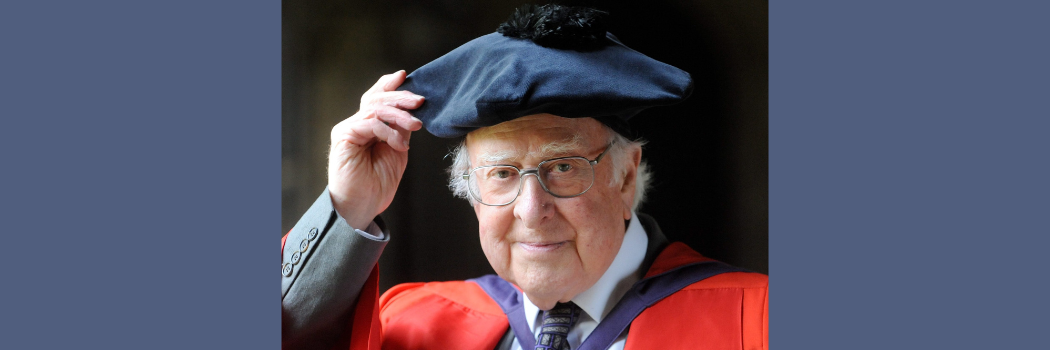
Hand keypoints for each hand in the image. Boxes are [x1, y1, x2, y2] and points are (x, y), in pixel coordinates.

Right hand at [328, 70, 423, 228]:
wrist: (361, 207)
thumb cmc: (376, 185)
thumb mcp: (397, 151)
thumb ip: (401, 130)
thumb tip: (413, 112)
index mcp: (367, 126)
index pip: (376, 98)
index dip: (389, 85)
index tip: (405, 76)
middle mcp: (356, 124)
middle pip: (377, 99)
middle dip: (400, 97)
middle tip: (420, 101)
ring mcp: (348, 129)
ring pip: (375, 108)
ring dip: (399, 114)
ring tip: (415, 124)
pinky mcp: (344, 136)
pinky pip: (370, 123)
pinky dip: (389, 131)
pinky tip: (400, 144)